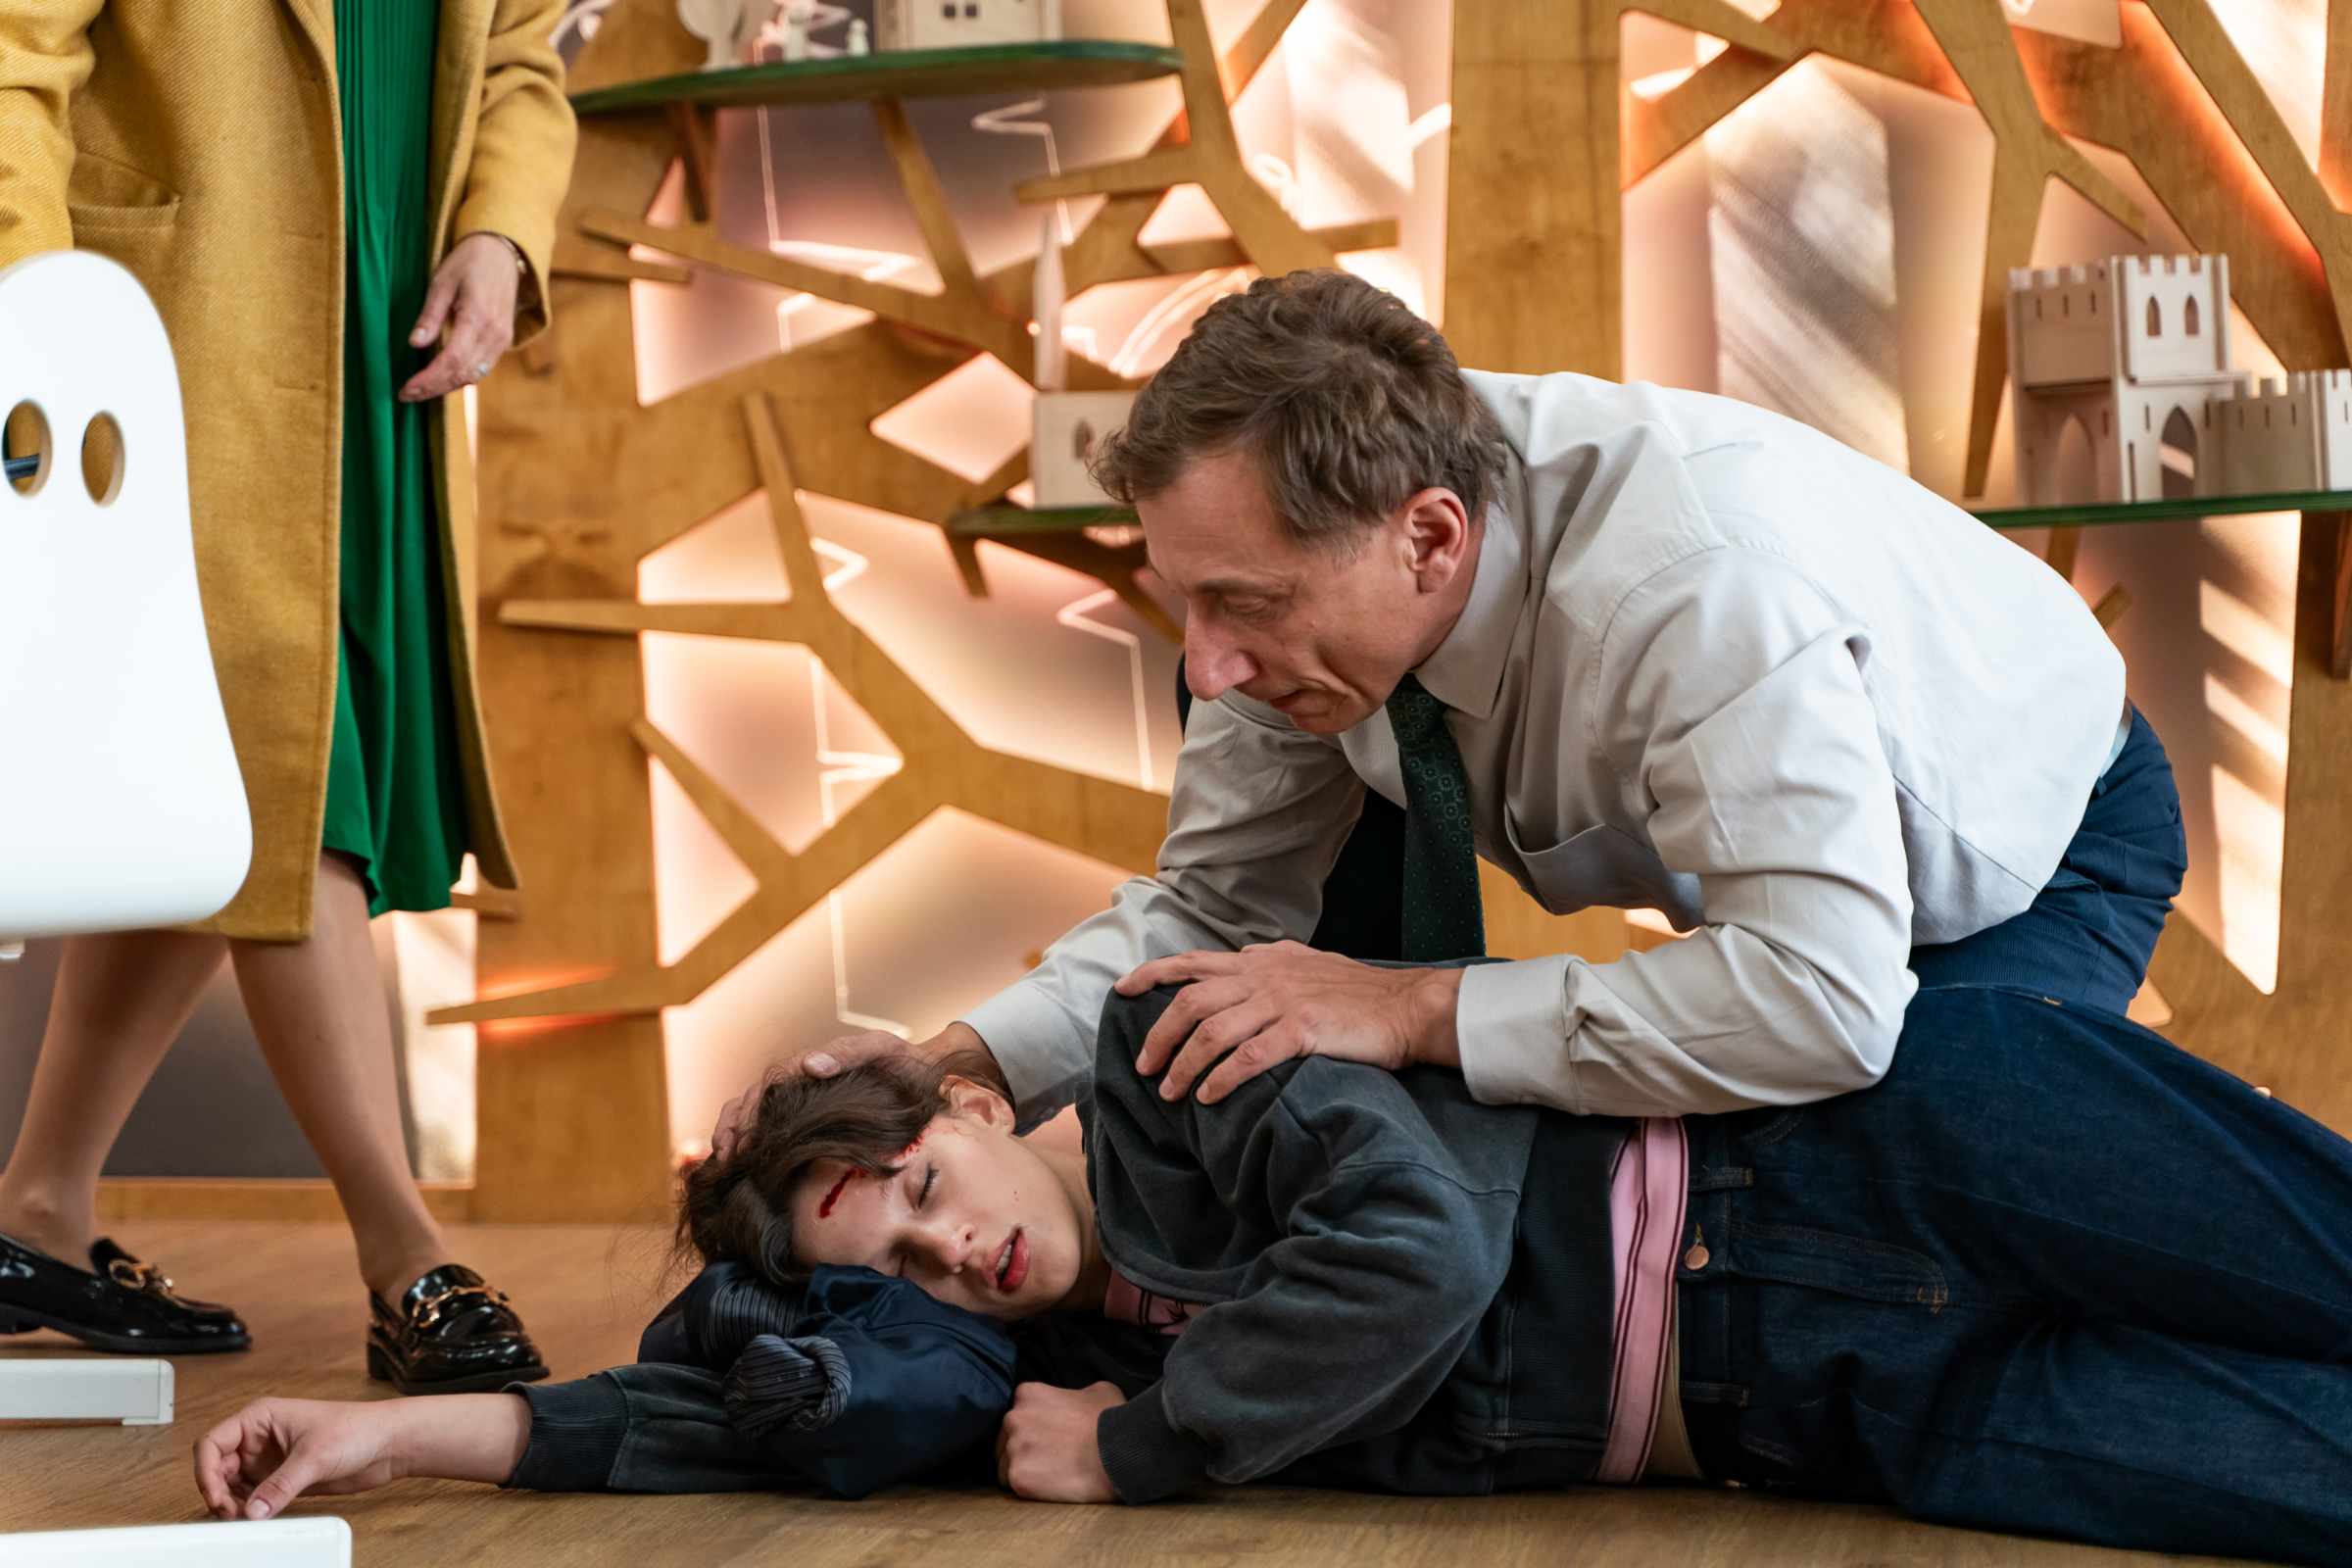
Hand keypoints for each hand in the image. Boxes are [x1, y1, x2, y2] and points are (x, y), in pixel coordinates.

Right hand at [193, 1399, 412, 1519]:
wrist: (388, 1444)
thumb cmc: (357, 1429)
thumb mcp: (315, 1457)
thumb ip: (281, 1486)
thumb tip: (252, 1512)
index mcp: (260, 1418)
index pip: (212, 1442)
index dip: (205, 1470)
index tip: (214, 1495)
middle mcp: (259, 1438)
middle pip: (217, 1468)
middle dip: (217, 1491)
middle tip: (230, 1514)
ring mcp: (269, 1460)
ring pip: (230, 1485)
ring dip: (231, 1504)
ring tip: (244, 1520)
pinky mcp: (280, 1479)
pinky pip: (251, 1497)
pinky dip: (248, 1510)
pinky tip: (255, 1519)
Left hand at [400, 232, 521, 402]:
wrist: (502, 253)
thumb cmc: (468, 263)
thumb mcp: (442, 282)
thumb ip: (430, 315)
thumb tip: (413, 344)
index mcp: (476, 317)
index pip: (451, 360)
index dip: (428, 379)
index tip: (406, 388)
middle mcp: (493, 334)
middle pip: (462, 374)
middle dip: (433, 388)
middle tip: (407, 395)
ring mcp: (501, 340)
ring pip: (474, 376)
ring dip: (446, 387)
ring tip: (421, 391)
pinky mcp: (503, 342)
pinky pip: (482, 368)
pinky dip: (460, 378)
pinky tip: (442, 379)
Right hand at [708, 1030, 902, 1157]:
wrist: (920, 1068)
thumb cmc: (899, 1058)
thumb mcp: (878, 1047)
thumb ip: (846, 1054)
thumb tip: (810, 1065)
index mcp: (809, 1065)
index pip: (768, 1088)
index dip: (750, 1114)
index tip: (742, 1140)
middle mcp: (799, 1079)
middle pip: (752, 1099)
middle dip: (732, 1126)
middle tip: (724, 1156)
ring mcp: (802, 1097)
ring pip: (754, 1110)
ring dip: (735, 1132)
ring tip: (725, 1160)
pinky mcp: (810, 1114)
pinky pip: (773, 1122)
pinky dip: (751, 1137)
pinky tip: (745, 1160)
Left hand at [996, 1381, 1121, 1502]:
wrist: (1116, 1454)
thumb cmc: (1111, 1420)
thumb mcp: (1098, 1390)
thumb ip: (1076, 1392)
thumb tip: (1077, 1401)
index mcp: (1028, 1394)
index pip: (1018, 1413)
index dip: (1032, 1427)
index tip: (1049, 1437)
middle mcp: (1013, 1418)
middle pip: (1006, 1438)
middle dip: (1023, 1448)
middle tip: (1049, 1457)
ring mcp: (1014, 1448)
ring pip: (1005, 1463)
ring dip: (1023, 1468)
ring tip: (1050, 1474)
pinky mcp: (1018, 1477)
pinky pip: (1011, 1485)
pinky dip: (1027, 1487)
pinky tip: (1048, 1485)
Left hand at [1115, 941, 1463, 1103]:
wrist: (1406, 1007)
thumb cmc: (1358, 992)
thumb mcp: (1307, 964)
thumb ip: (1270, 963)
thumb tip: (1241, 959)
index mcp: (1262, 960)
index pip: (1194, 962)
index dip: (1153, 974)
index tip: (1122, 990)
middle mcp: (1265, 977)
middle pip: (1191, 1001)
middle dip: (1158, 1035)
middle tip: (1144, 1067)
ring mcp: (1283, 1003)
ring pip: (1212, 1031)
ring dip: (1183, 1064)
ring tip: (1169, 1092)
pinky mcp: (1303, 1031)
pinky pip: (1249, 1057)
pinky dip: (1222, 1078)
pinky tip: (1210, 1097)